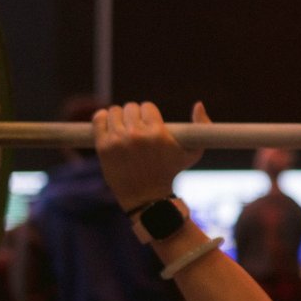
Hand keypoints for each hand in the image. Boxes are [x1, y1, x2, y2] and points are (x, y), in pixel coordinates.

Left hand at [93, 101, 208, 210]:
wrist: (147, 197)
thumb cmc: (171, 172)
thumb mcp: (193, 153)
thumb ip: (202, 126)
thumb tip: (198, 104)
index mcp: (157, 132)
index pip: (147, 106)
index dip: (148, 114)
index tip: (148, 124)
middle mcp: (136, 135)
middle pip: (130, 108)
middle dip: (134, 116)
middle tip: (136, 128)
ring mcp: (118, 140)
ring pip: (114, 111)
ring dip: (118, 117)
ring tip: (122, 128)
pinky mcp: (103, 147)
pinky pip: (98, 119)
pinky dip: (102, 119)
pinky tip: (108, 126)